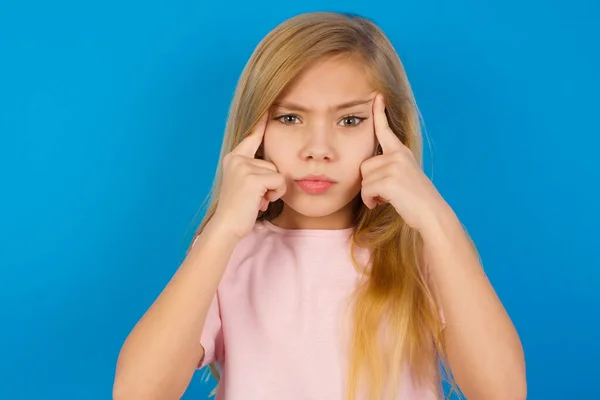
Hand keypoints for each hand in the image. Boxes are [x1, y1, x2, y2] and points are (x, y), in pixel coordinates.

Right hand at [213, 114, 286, 238]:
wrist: (226, 227)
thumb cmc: (238, 210)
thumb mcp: (245, 185)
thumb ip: (255, 172)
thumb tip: (274, 172)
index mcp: (234, 158)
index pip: (252, 136)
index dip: (261, 123)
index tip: (268, 107)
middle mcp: (237, 159)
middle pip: (272, 163)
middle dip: (270, 183)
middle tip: (255, 197)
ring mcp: (244, 167)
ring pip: (277, 174)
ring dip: (272, 191)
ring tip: (256, 200)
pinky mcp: (253, 178)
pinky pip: (279, 182)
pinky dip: (274, 195)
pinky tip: (260, 203)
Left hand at [360, 94, 446, 230]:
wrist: (431, 214)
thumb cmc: (415, 200)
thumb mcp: (404, 177)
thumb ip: (389, 167)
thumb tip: (367, 169)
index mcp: (401, 152)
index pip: (385, 130)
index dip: (379, 113)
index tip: (377, 96)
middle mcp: (398, 155)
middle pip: (364, 166)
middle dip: (369, 183)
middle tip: (386, 193)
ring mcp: (395, 166)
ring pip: (364, 179)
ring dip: (370, 194)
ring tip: (388, 198)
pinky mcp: (390, 180)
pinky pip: (366, 190)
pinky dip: (370, 200)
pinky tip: (382, 203)